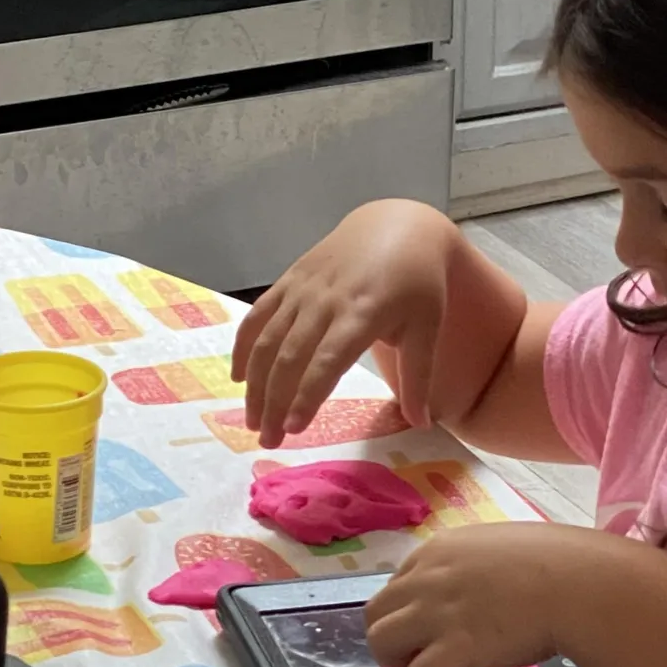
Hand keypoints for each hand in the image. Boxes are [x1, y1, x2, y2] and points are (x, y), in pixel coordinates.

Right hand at [231, 200, 456, 447]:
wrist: (398, 226)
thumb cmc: (418, 283)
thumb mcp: (428, 328)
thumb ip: (419, 378)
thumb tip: (421, 424)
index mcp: (363, 314)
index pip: (326, 363)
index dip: (306, 397)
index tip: (294, 430)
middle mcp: (325, 301)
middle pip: (289, 358)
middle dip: (274, 402)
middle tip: (267, 440)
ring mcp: (302, 289)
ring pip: (267, 340)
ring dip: (255, 384)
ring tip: (252, 421)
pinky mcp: (289, 280)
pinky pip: (258, 316)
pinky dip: (244, 347)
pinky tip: (239, 378)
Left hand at [364, 522, 595, 666]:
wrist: (576, 584)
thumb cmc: (558, 562)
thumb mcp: (501, 547)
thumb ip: (475, 565)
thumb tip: (479, 586)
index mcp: (438, 551)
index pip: (396, 583)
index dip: (409, 610)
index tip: (430, 626)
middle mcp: (426, 579)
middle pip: (375, 613)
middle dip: (392, 636)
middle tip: (418, 653)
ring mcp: (436, 614)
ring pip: (380, 642)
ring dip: (397, 662)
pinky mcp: (453, 649)